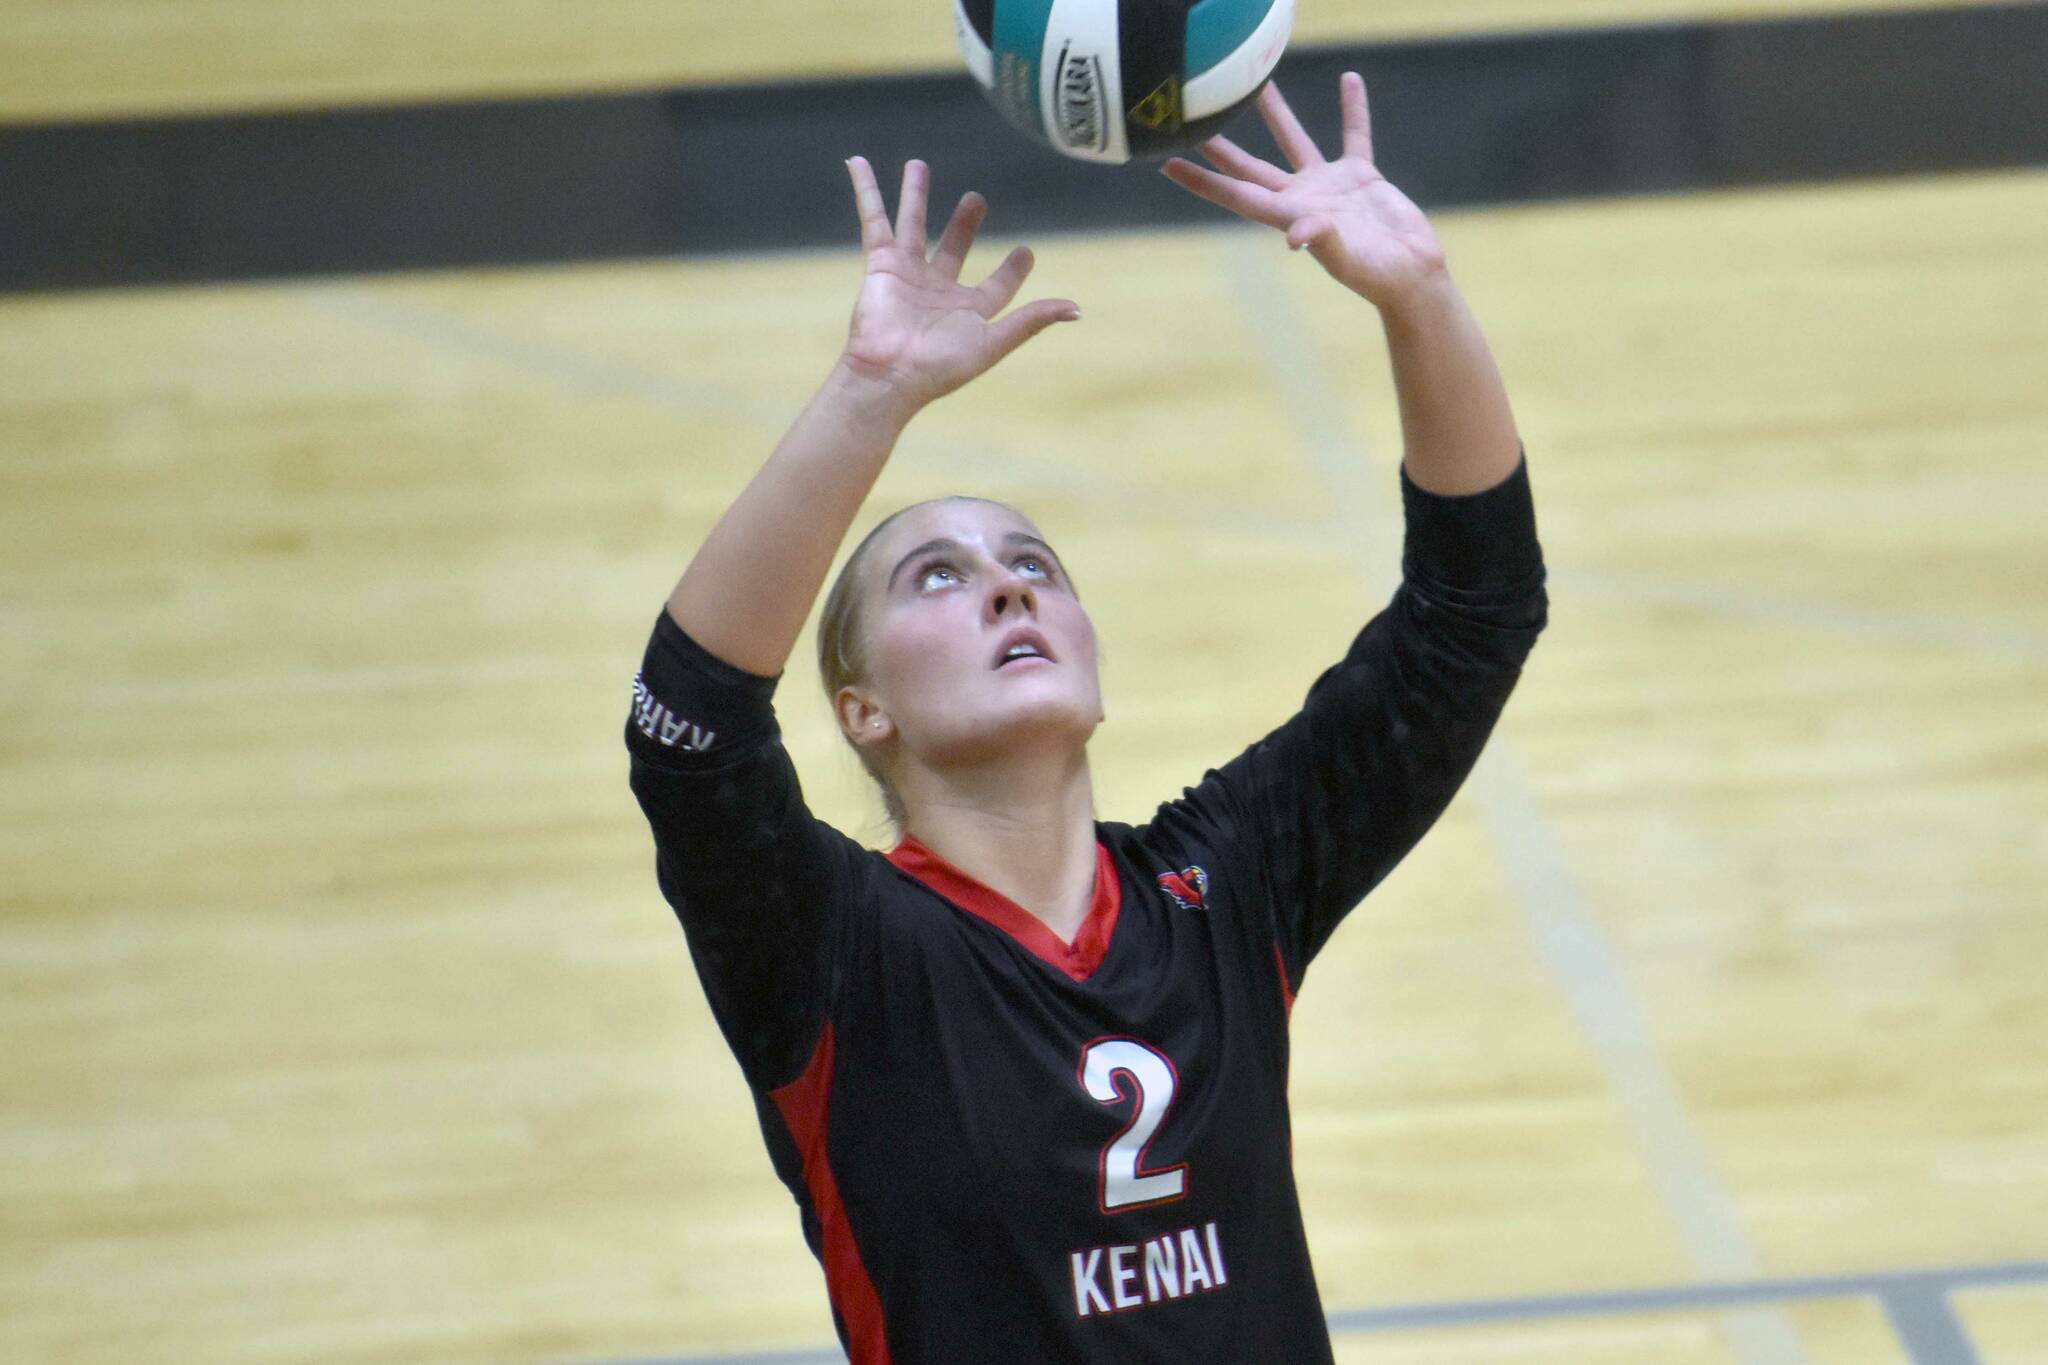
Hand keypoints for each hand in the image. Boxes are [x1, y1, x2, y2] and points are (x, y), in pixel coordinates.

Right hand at [838, 157, 1079, 410]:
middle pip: (954, 247)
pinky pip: (873, 219)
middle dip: (965, 224)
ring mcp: (908, 274)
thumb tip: (1077, 310)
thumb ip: (1031, 321)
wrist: (890, 375)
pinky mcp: (881, 264)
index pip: (997, 286)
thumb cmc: (941, 366)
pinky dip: (867, 191)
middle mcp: (938, 290)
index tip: (1026, 252)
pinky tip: (858, 163)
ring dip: (915, 195)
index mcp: (968, 310)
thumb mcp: (994, 342)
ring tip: (918, 165)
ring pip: (913, 223)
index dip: (1013, 270)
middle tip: (976, 198)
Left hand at [1163, 74, 1445, 307]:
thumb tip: (1294, 236)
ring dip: (1278, 115)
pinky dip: (1352, 110)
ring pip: (1295, 142)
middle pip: (1251, 166)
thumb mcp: (1345, 257)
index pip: (1234, 193)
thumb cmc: (1376, 274)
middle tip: (1196, 120)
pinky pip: (1353, 136)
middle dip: (1223, 146)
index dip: (1201, 181)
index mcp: (1287, 216)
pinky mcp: (1361, 178)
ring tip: (1261, 84)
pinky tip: (1349, 81)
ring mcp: (1329, 187)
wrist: (1412, 273)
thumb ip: (1320, 239)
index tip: (1168, 165)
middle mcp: (1300, 198)